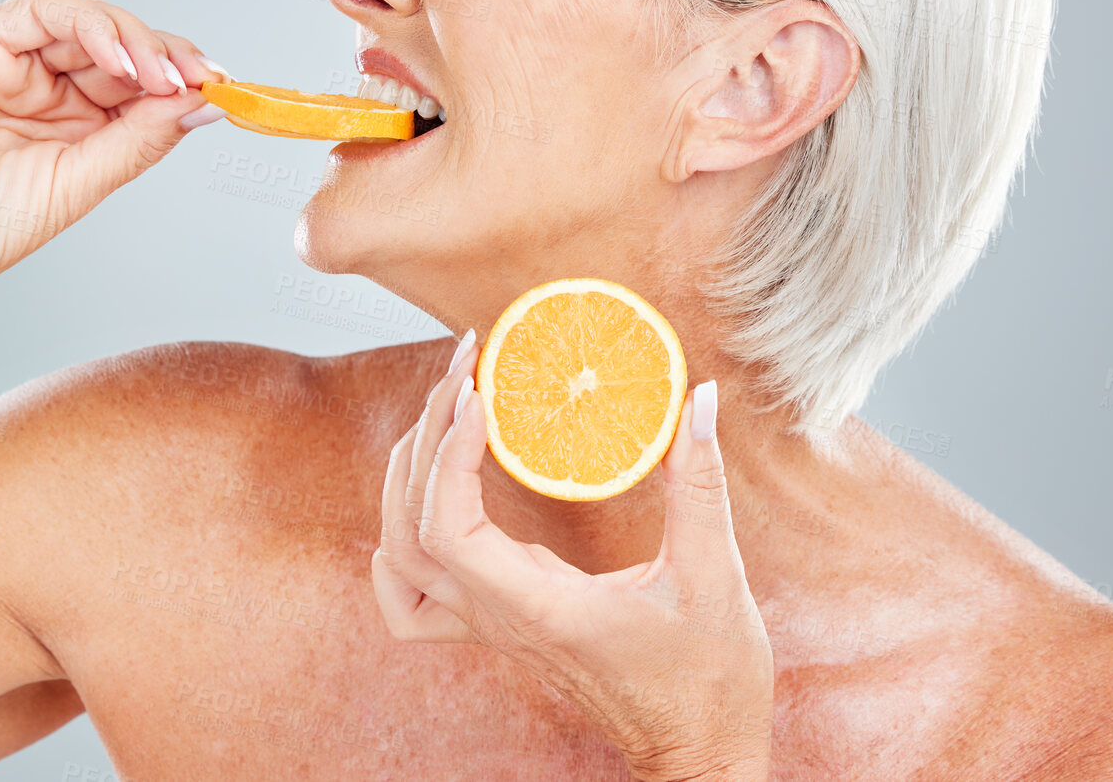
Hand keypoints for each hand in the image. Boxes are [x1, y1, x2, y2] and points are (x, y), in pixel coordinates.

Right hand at [0, 0, 228, 310]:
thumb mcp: (76, 185)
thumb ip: (137, 138)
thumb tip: (204, 103)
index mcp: (73, 136)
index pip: (142, 93)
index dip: (185, 84)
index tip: (225, 89)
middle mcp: (46, 96)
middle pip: (124, 53)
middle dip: (170, 58)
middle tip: (202, 76)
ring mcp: (13, 65)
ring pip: (90, 25)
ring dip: (136, 40)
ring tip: (162, 72)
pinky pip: (44, 9)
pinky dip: (90, 23)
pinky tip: (118, 55)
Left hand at [372, 332, 773, 781]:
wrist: (698, 753)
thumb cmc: (708, 682)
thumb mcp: (716, 577)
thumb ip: (700, 485)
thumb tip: (699, 399)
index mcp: (540, 609)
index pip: (448, 530)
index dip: (448, 456)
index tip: (480, 395)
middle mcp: (499, 620)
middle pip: (411, 527)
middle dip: (427, 437)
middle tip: (465, 370)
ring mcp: (490, 628)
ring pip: (399, 556)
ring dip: (407, 475)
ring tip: (446, 410)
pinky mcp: (498, 627)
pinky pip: (411, 600)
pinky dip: (397, 548)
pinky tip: (420, 504)